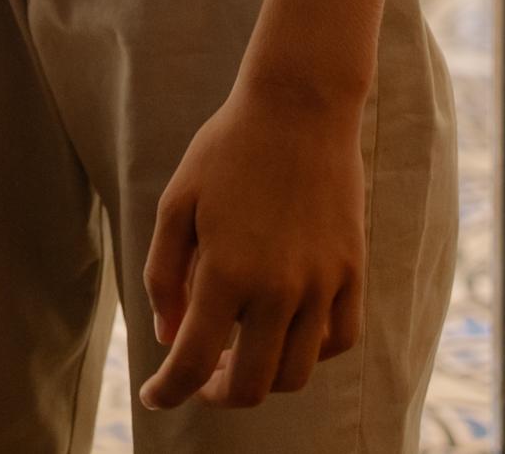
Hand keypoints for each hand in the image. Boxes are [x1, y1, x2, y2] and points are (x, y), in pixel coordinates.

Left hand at [139, 84, 365, 411]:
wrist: (299, 105)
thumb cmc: (227, 148)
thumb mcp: (177, 202)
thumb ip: (164, 275)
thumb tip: (169, 337)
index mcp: (226, 272)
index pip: (194, 362)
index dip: (169, 390)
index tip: (152, 398)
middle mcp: (278, 289)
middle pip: (251, 386)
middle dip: (217, 393)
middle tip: (200, 376)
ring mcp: (322, 284)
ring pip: (296, 373)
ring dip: (264, 377)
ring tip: (241, 351)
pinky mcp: (351, 272)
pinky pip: (337, 341)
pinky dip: (310, 353)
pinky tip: (287, 331)